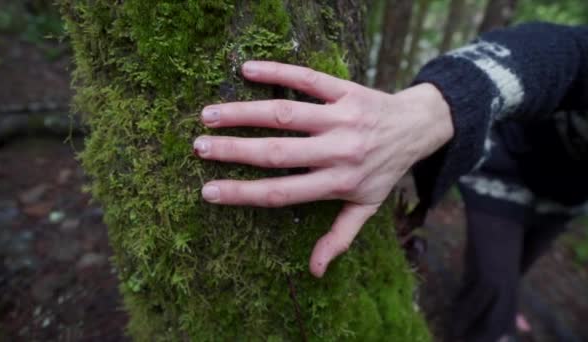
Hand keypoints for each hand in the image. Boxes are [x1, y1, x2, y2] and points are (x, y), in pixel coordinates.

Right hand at [195, 61, 452, 276]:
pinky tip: (248, 69)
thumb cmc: (385, 171)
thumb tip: (314, 272)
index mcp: (339, 184)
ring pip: (285, 114)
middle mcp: (339, 151)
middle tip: (198, 147)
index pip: (281, 192)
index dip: (242, 193)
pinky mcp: (346, 91)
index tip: (208, 191)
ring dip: (243, 113)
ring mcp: (342, 119)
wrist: (418, 128)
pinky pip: (309, 80)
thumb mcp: (367, 207)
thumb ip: (340, 236)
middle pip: (276, 152)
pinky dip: (278, 72)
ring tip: (209, 114)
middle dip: (232, 151)